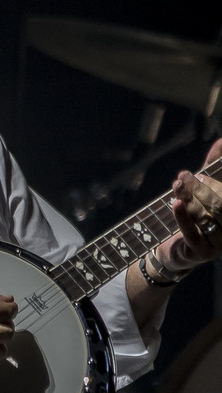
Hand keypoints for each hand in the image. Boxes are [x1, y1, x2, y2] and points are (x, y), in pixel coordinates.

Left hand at [158, 137, 221, 273]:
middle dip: (201, 187)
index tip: (200, 174)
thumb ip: (213, 167)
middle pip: (220, 204)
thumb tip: (221, 140)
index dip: (217, 182)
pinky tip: (175, 203)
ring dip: (190, 198)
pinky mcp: (203, 253)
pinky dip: (184, 217)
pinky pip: (193, 233)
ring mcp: (220, 243)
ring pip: (206, 216)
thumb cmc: (194, 216)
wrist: (176, 251)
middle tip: (184, 176)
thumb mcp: (203, 190)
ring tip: (177, 184)